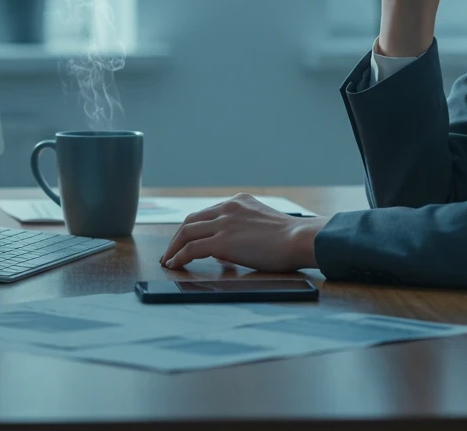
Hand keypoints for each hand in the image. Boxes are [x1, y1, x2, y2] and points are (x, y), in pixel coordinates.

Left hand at [159, 193, 330, 271]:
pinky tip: (174, 265)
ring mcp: (224, 222)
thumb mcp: (261, 227)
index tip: (185, 240)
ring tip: (168, 261)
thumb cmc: (289, 239)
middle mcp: (228, 207)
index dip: (193, 228)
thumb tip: (222, 253)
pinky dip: (179, 257)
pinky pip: (191, 248)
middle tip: (171, 251)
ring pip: (187, 232)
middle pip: (191, 220)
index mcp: (239, 201)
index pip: (207, 213)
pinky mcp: (222, 241)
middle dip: (178, 237)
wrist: (298, 239)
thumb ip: (240, 234)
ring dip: (174, 247)